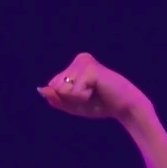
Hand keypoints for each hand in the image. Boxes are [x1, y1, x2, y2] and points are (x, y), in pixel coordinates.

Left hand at [37, 53, 152, 121]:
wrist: (125, 107)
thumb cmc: (101, 105)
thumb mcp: (73, 105)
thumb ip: (56, 98)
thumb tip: (41, 90)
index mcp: (75, 65)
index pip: (53, 86)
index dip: (67, 98)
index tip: (86, 95)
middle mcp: (79, 59)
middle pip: (55, 86)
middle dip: (71, 98)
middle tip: (91, 95)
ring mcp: (85, 62)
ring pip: (62, 89)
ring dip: (78, 98)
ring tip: (95, 92)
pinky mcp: (90, 69)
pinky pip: (73, 91)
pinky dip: (83, 98)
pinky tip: (98, 91)